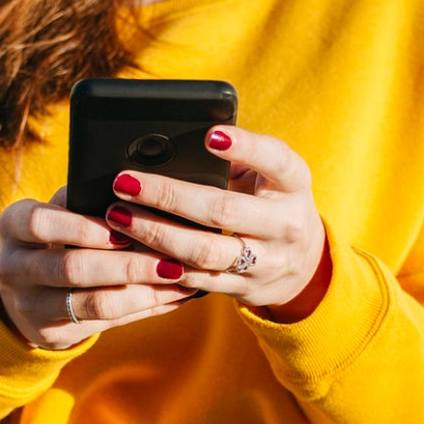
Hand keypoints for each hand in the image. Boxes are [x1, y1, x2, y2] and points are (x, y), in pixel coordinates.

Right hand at [0, 188, 197, 349]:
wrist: (26, 290)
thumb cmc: (56, 237)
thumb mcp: (58, 212)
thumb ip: (86, 202)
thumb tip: (145, 192)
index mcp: (13, 225)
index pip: (41, 223)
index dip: (83, 227)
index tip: (125, 223)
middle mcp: (13, 267)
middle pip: (72, 268)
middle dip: (127, 264)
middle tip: (170, 259)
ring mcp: (29, 306)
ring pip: (94, 303)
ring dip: (144, 291)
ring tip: (179, 277)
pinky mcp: (53, 333)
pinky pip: (106, 323)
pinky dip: (143, 307)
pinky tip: (172, 296)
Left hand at [104, 126, 330, 321]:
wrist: (304, 264)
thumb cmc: (269, 201)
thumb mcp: (267, 177)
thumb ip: (233, 161)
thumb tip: (165, 147)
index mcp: (294, 184)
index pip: (275, 160)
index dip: (245, 147)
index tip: (209, 134)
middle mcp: (286, 224)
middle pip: (222, 210)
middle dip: (168, 196)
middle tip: (126, 182)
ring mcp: (267, 262)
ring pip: (204, 251)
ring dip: (155, 234)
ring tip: (119, 216)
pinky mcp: (245, 289)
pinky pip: (197, 281)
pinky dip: (161, 266)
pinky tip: (131, 250)